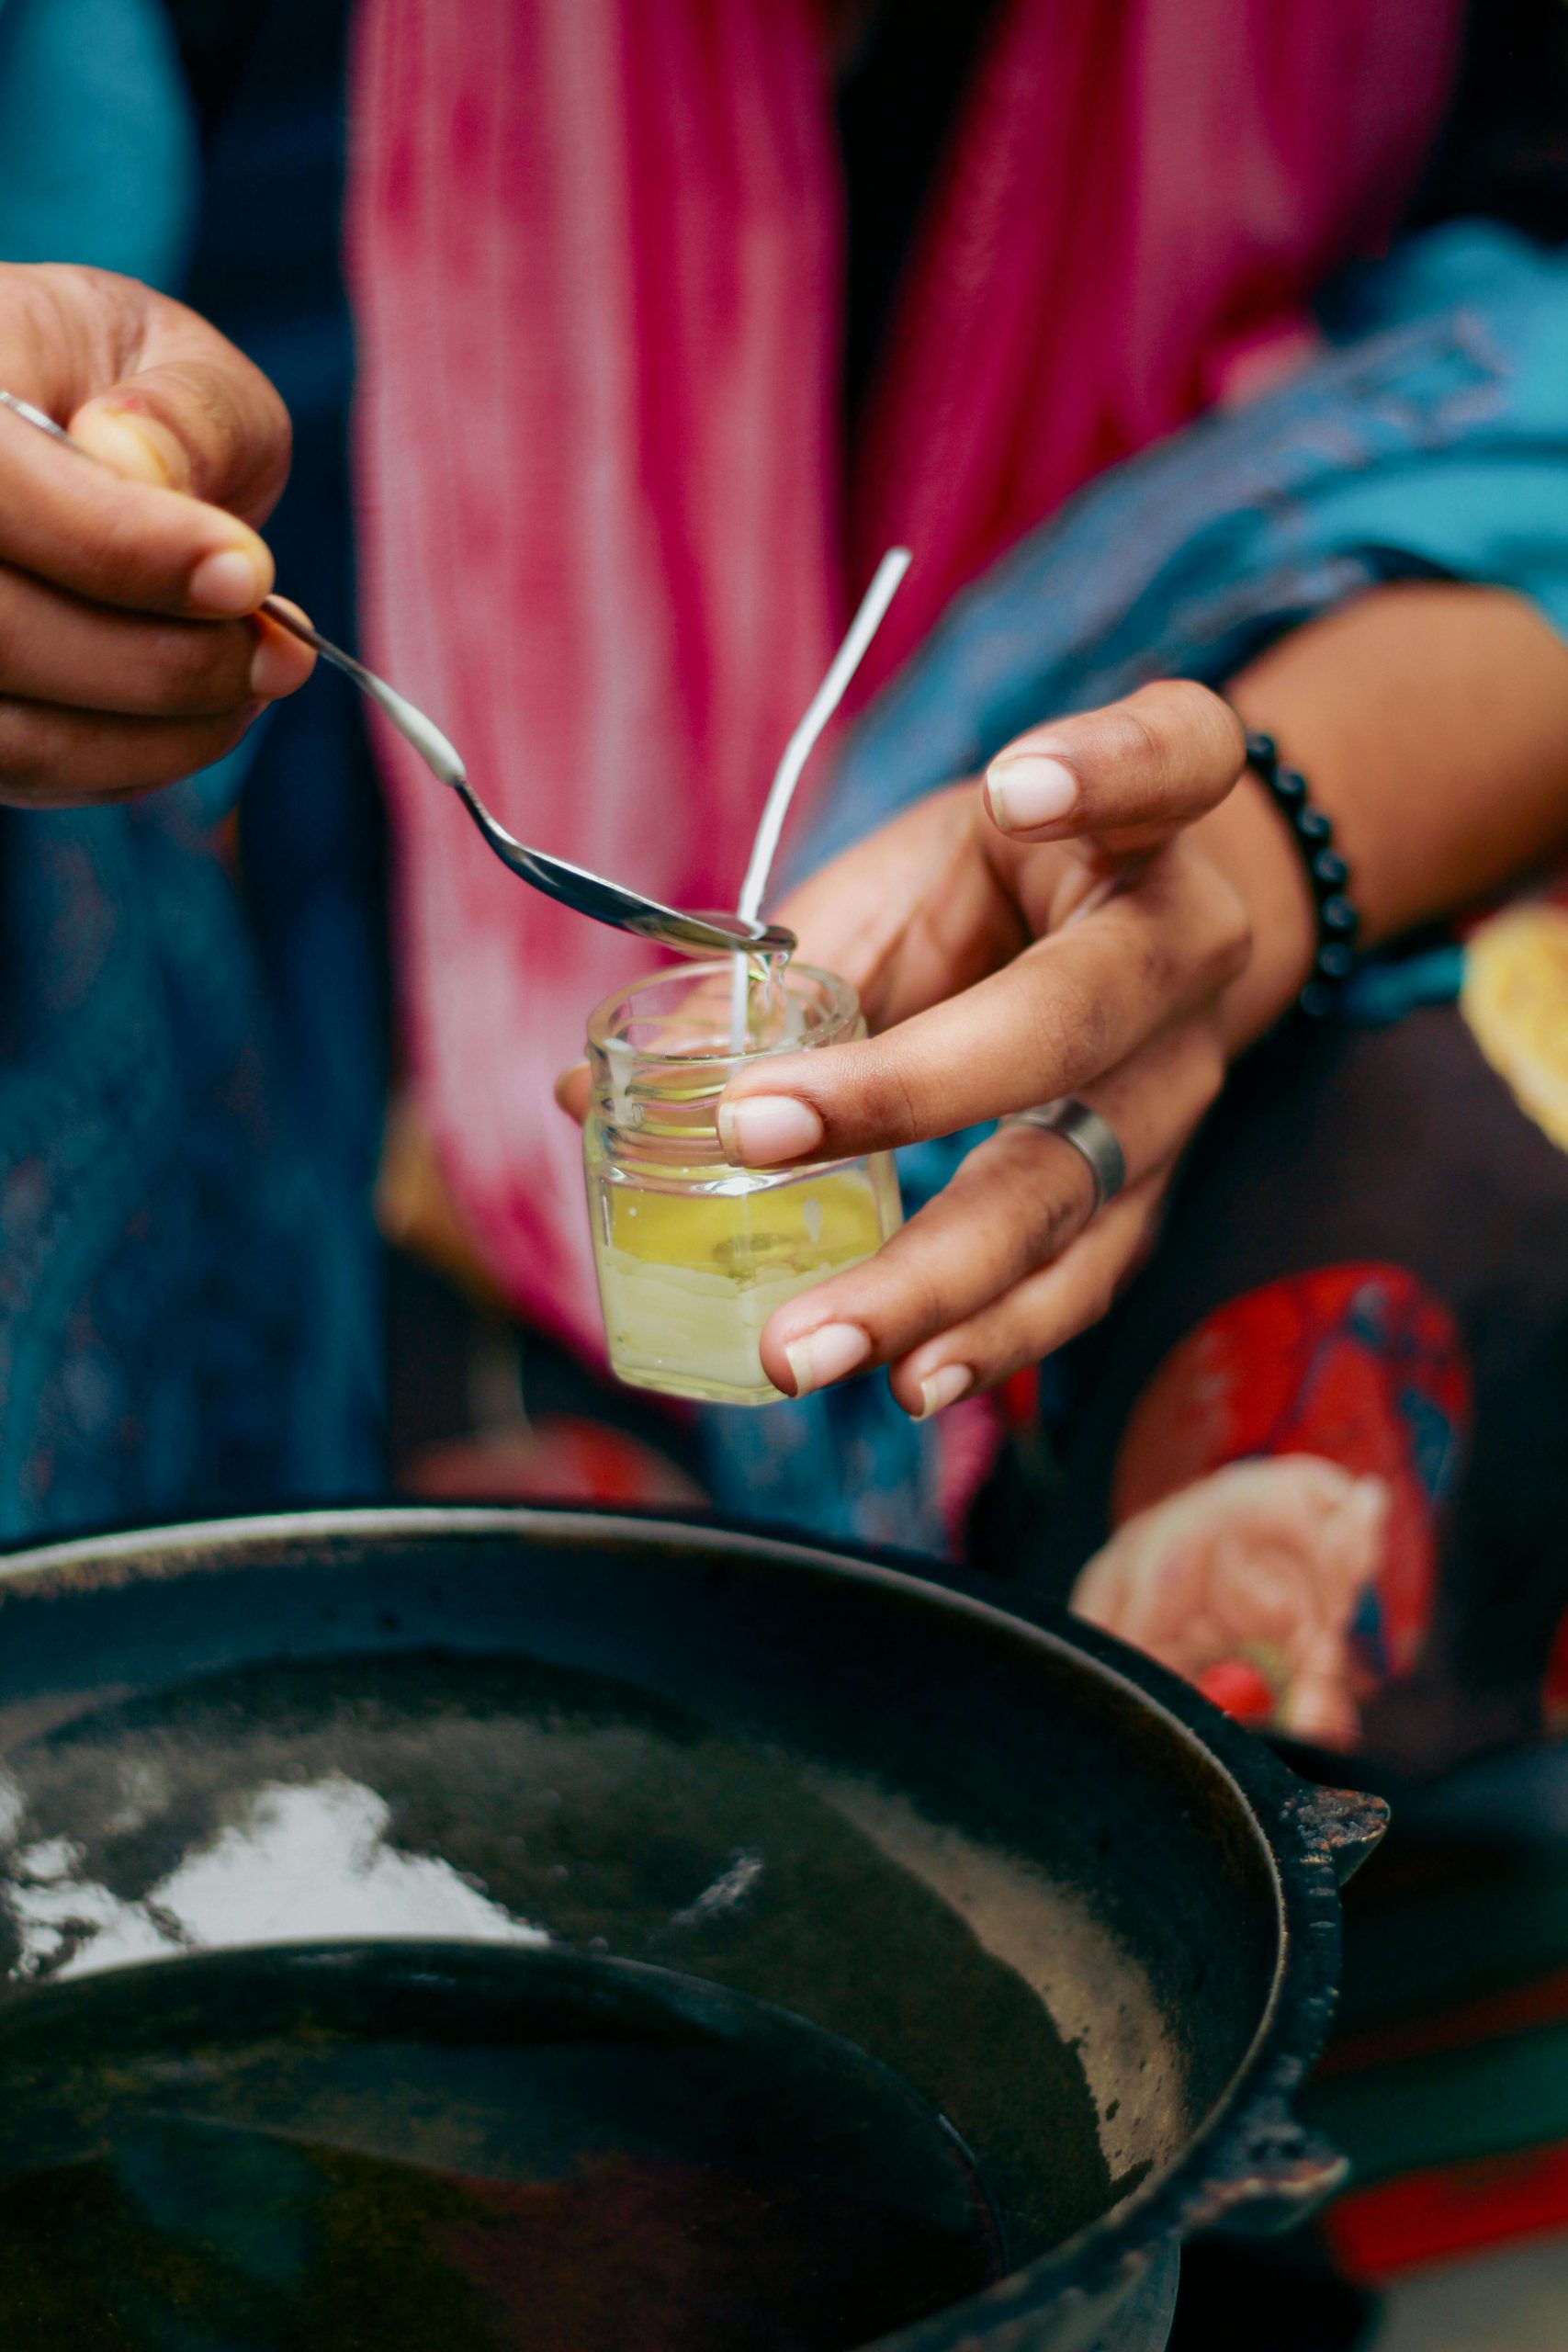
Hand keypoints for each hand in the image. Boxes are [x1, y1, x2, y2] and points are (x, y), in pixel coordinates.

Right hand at [0, 264, 312, 806]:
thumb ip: (184, 411)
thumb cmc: (112, 391)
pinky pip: (29, 770)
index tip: (249, 575)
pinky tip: (200, 712)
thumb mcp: (166, 357)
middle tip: (277, 649)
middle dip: (165, 661)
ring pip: (14, 734)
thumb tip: (145, 473)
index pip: (2, 490)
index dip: (125, 548)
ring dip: (160, 730)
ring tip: (252, 679)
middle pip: (2, 632)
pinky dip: (133, 759)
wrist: (54, 432)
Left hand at [714, 681, 1311, 1414]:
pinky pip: (1086, 1276)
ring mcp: (1182, 1086)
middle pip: (1072, 1022)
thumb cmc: (997, 900)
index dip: (1106, 768)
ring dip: (937, 1277)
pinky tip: (912, 1381)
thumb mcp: (909, 880)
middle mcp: (1185, 954)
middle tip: (758, 1136)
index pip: (1171, 757)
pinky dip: (997, 1337)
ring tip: (816, 1346)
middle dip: (910, 1091)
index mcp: (1140, 827)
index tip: (1019, 787)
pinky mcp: (1156, 1192)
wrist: (1138, 957)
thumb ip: (778, 969)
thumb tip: (589, 1095)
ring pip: (1072, 1186)